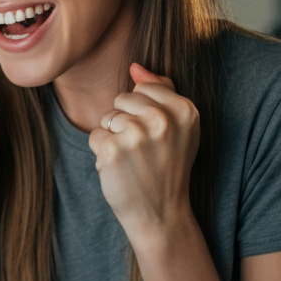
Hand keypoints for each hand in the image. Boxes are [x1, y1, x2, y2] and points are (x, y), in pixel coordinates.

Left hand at [88, 63, 199, 239]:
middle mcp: (162, 119)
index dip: (143, 112)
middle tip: (143, 151)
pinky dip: (102, 152)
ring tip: (132, 160)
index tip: (157, 137)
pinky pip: (95, 135)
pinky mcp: (112, 149)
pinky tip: (120, 168)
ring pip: (107, 117)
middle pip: (122, 99)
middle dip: (125, 122)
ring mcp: (136, 134)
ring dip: (113, 138)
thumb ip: (162, 91)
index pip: (143, 88)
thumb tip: (135, 67)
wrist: (160, 214)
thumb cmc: (167, 167)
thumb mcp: (180, 128)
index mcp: (185, 110)